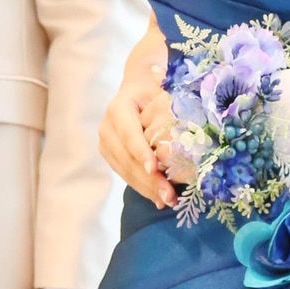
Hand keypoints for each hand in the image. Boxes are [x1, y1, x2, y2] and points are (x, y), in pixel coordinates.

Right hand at [98, 69, 177, 208]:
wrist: (139, 89)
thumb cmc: (156, 87)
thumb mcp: (161, 87)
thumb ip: (168, 99)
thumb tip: (183, 102)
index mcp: (118, 107)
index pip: (129, 133)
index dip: (141, 152)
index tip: (154, 168)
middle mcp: (107, 126)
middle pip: (127, 157)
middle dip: (148, 179)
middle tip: (169, 196)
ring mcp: (106, 143)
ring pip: (125, 170)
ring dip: (146, 188)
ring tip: (168, 201)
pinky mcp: (110, 155)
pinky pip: (125, 175)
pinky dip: (143, 188)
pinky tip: (159, 199)